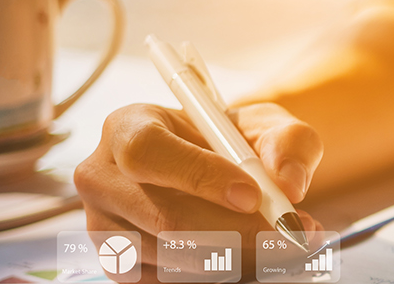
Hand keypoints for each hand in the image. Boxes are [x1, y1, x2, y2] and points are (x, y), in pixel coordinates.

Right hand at [75, 103, 324, 281]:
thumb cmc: (234, 142)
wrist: (218, 170)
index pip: (149, 152)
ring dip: (236, 257)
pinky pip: (166, 281)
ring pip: (170, 254)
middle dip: (236, 232)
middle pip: (162, 216)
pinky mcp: (118, 263)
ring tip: (279, 244)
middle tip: (287, 236)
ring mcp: (103, 225)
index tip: (252, 197)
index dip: (200, 176)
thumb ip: (289, 143)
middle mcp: (102, 176)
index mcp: (128, 126)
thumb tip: (290, 186)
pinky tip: (248, 258)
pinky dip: (217, 274)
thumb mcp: (267, 125)